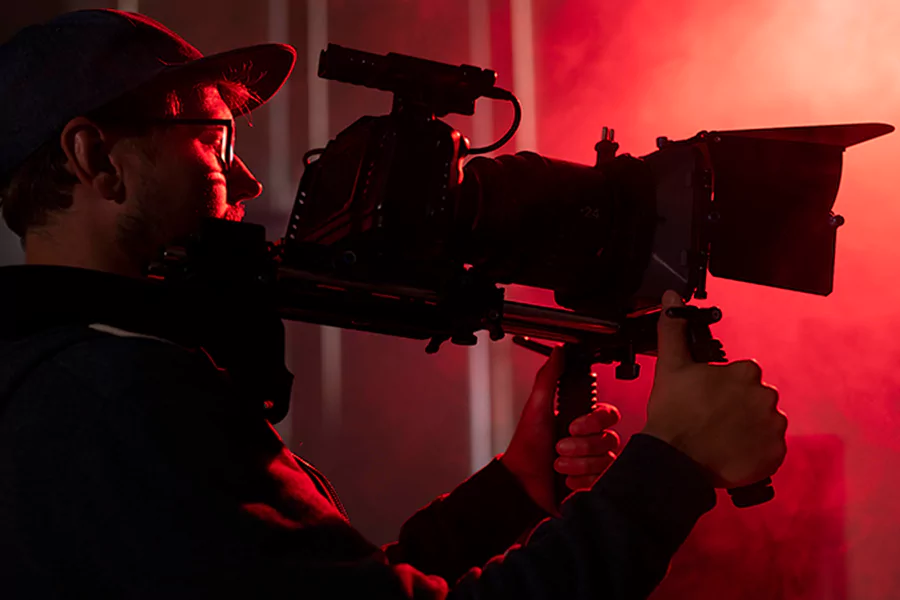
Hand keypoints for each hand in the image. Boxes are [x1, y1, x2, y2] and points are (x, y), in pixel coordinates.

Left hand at [501, 348, 620, 514]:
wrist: (522, 482)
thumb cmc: (527, 446)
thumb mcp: (536, 407)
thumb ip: (549, 377)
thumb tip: (558, 351)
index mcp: (582, 420)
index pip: (609, 415)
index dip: (594, 421)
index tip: (572, 426)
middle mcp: (592, 440)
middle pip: (610, 439)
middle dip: (581, 446)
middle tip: (559, 447)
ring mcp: (594, 463)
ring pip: (607, 460)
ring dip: (577, 463)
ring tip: (558, 464)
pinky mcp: (595, 484)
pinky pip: (603, 480)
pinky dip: (582, 480)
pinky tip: (566, 479)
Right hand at [642, 291, 787, 487]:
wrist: (675, 460)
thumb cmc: (673, 414)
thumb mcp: (670, 366)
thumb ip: (674, 329)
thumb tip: (672, 299)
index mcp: (746, 373)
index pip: (745, 374)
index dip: (726, 386)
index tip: (711, 397)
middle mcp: (765, 397)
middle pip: (757, 398)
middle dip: (740, 406)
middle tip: (714, 418)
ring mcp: (772, 427)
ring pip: (765, 422)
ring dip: (749, 428)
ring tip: (722, 437)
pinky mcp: (775, 454)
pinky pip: (771, 449)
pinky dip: (757, 451)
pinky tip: (734, 451)